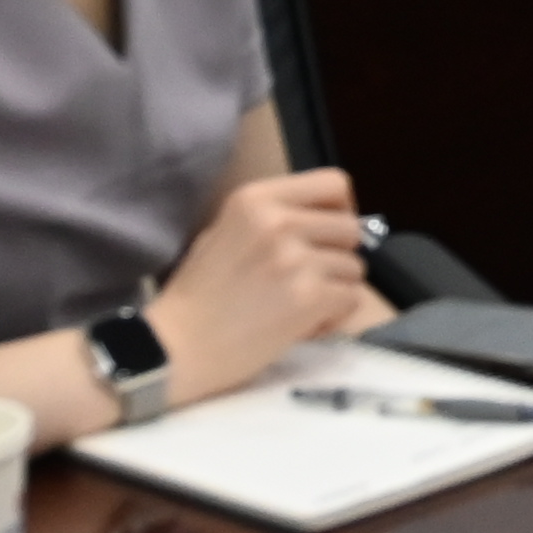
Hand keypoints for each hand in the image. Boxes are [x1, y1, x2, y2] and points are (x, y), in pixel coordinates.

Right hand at [152, 165, 381, 398]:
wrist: (176, 349)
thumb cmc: (197, 296)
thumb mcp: (224, 232)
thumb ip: (273, 219)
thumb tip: (323, 220)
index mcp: (256, 199)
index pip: (335, 184)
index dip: (340, 211)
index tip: (326, 235)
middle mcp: (278, 221)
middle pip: (351, 228)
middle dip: (338, 256)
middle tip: (311, 279)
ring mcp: (295, 258)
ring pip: (356, 267)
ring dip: (336, 290)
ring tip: (300, 306)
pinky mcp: (309, 297)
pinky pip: (353, 299)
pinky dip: (335, 316)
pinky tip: (305, 325)